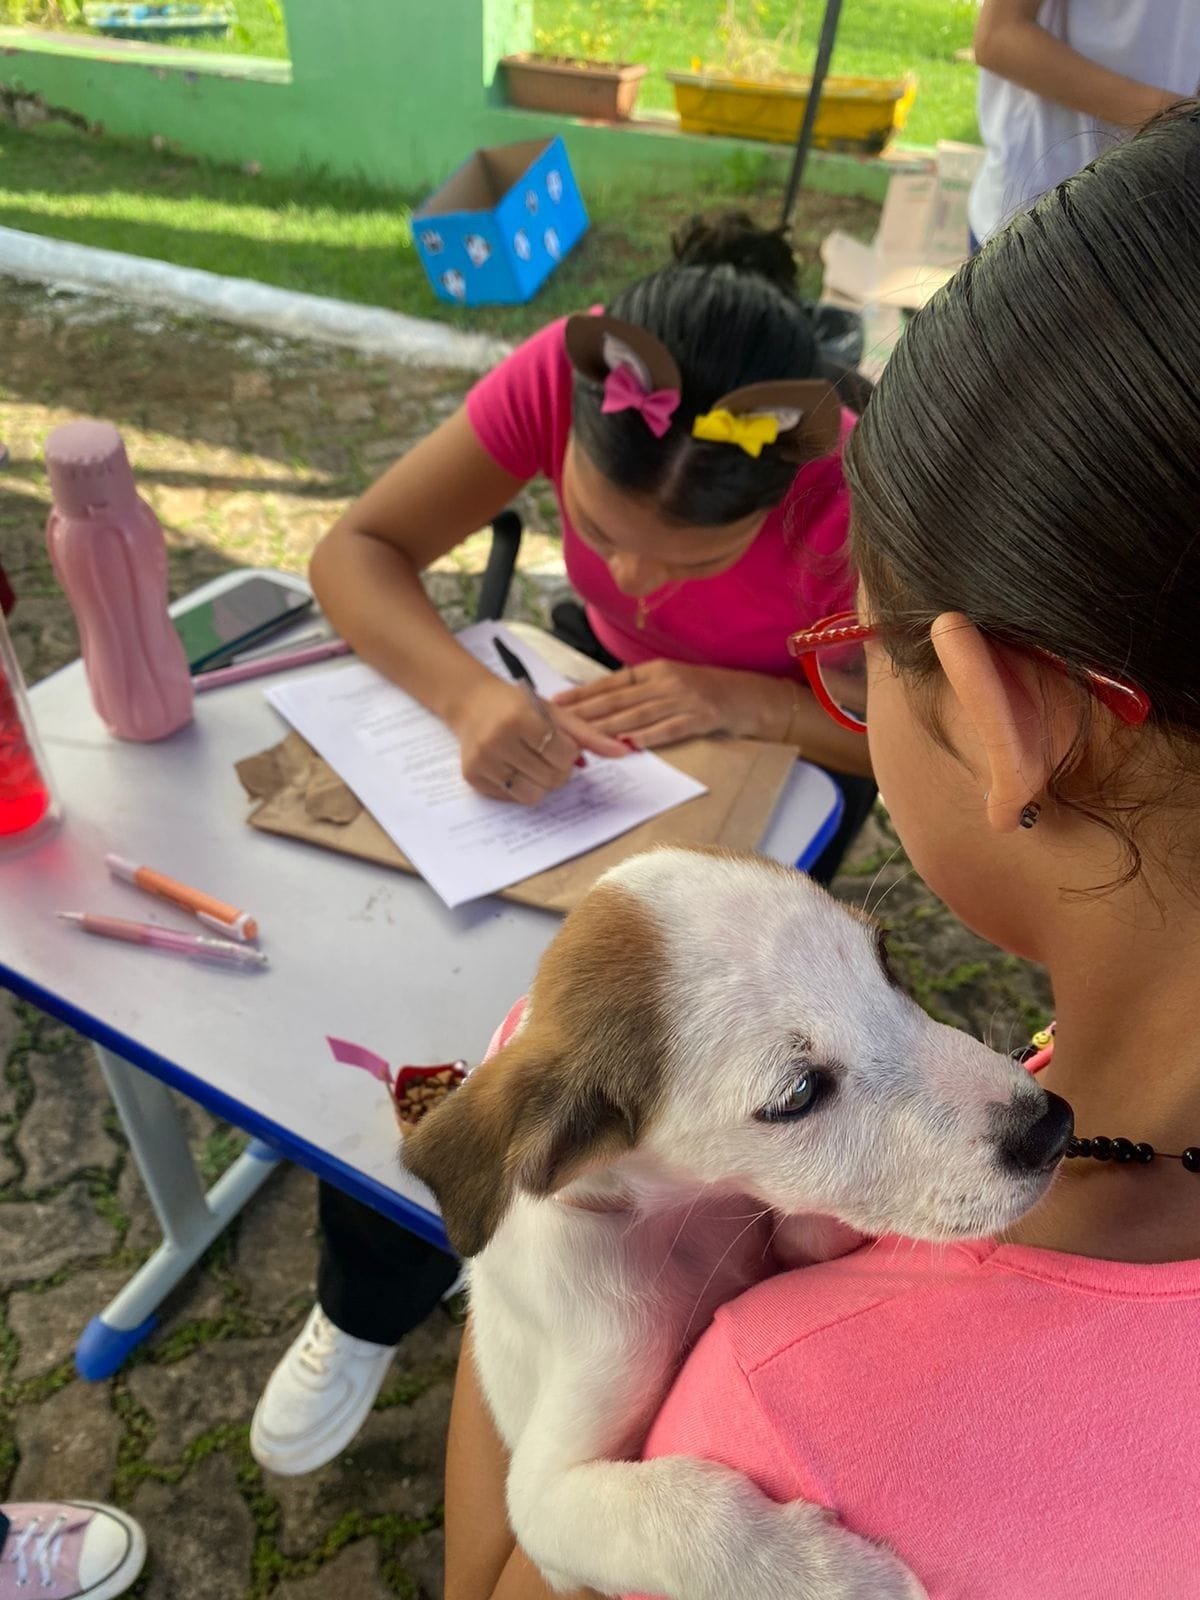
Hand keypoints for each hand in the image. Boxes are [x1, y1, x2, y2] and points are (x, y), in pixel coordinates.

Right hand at [448, 678, 626, 804]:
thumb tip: (624, 752)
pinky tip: (513, 766)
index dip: (568, 753)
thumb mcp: (554, 713)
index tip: (560, 743)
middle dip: (558, 770)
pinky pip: (511, 798)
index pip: (562, 754)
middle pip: (550, 778)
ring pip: (532, 795)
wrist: (471, 703)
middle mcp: (496, 741)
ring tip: (534, 763)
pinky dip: (519, 787)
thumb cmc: (518, 706)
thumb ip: (589, 734)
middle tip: (548, 754)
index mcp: (519, 719)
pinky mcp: (472, 777)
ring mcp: (482, 761)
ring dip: (541, 783)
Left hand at [554, 659, 758, 748]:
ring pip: (639, 715)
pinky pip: (670, 728)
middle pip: (620, 699)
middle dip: (587, 712)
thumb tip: (604, 705)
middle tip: (561, 723)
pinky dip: (648, 737)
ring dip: (609, 727)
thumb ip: (642, 692)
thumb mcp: (672, 683)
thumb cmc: (708, 693)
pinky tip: (629, 744)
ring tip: (585, 737)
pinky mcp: (702, 717)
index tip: (558, 702)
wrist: (751, 697)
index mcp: (656, 670)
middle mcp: (667, 681)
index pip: (612, 682)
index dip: (584, 693)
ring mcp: (685, 699)